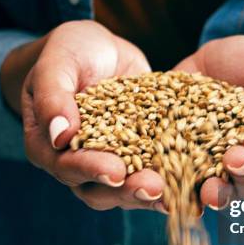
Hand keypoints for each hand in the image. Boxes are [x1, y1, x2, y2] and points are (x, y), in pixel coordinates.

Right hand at [0, 20, 164, 210]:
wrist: (99, 50)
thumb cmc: (70, 52)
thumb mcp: (58, 63)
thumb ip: (53, 96)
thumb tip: (60, 135)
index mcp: (47, 146)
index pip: (66, 165)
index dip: (90, 169)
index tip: (115, 171)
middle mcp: (76, 164)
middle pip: (98, 189)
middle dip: (126, 190)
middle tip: (153, 187)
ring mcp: (110, 163)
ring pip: (126, 191)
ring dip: (151, 194)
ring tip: (175, 194)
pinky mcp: (140, 157)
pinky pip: (154, 175)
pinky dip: (173, 182)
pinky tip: (195, 183)